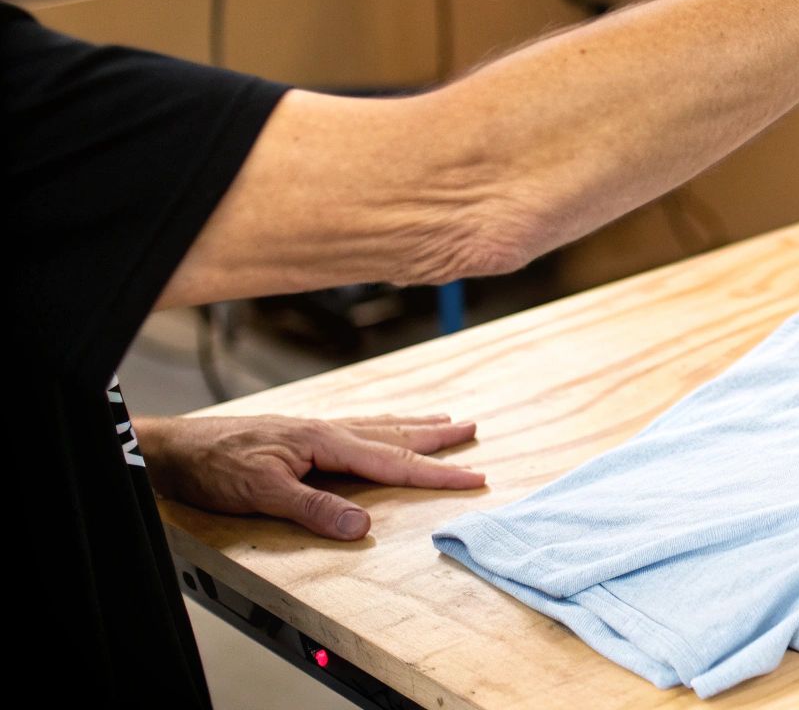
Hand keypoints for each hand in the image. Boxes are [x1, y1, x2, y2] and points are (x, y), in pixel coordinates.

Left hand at [137, 414, 484, 539]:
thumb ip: (313, 508)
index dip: (436, 471)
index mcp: (324, 442)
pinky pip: (358, 428)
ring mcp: (314, 431)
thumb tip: (362, 526)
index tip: (474, 476)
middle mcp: (326, 431)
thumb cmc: (213, 466)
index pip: (392, 460)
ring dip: (414, 426)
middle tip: (474, 430)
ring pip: (378, 427)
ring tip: (445, 420)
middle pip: (394, 434)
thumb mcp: (261, 493)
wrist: (174, 447)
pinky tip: (384, 428)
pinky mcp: (301, 435)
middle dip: (436, 436)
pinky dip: (384, 426)